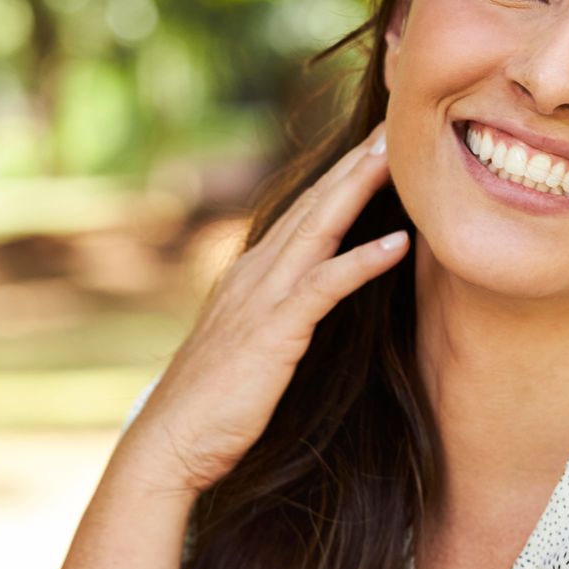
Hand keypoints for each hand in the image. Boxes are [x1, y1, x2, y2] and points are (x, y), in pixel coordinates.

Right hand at [125, 120, 408, 494]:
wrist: (169, 445)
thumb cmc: (211, 408)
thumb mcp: (246, 348)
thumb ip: (273, 319)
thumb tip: (302, 309)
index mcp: (249, 276)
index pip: (302, 213)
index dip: (339, 177)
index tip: (376, 146)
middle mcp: (254, 274)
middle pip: (314, 204)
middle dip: (354, 162)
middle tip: (395, 122)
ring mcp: (262, 299)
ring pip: (320, 227)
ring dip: (360, 187)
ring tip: (400, 155)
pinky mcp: (275, 331)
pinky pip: (325, 286)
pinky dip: (363, 260)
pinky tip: (399, 242)